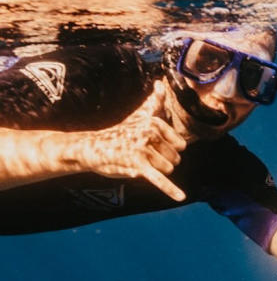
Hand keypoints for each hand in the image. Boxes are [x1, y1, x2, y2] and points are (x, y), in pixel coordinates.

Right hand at [77, 80, 187, 200]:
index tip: (152, 145)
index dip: (169, 150)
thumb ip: (154, 102)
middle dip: (162, 161)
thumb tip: (160, 83)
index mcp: (155, 122)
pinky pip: (159, 179)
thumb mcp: (139, 115)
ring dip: (156, 171)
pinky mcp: (137, 166)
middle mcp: (150, 133)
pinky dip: (170, 189)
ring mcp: (143, 149)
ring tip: (138, 162)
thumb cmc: (120, 133)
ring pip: (167, 169)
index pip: (181, 145)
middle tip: (142, 155)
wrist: (92, 147)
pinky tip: (181, 197)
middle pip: (175, 159)